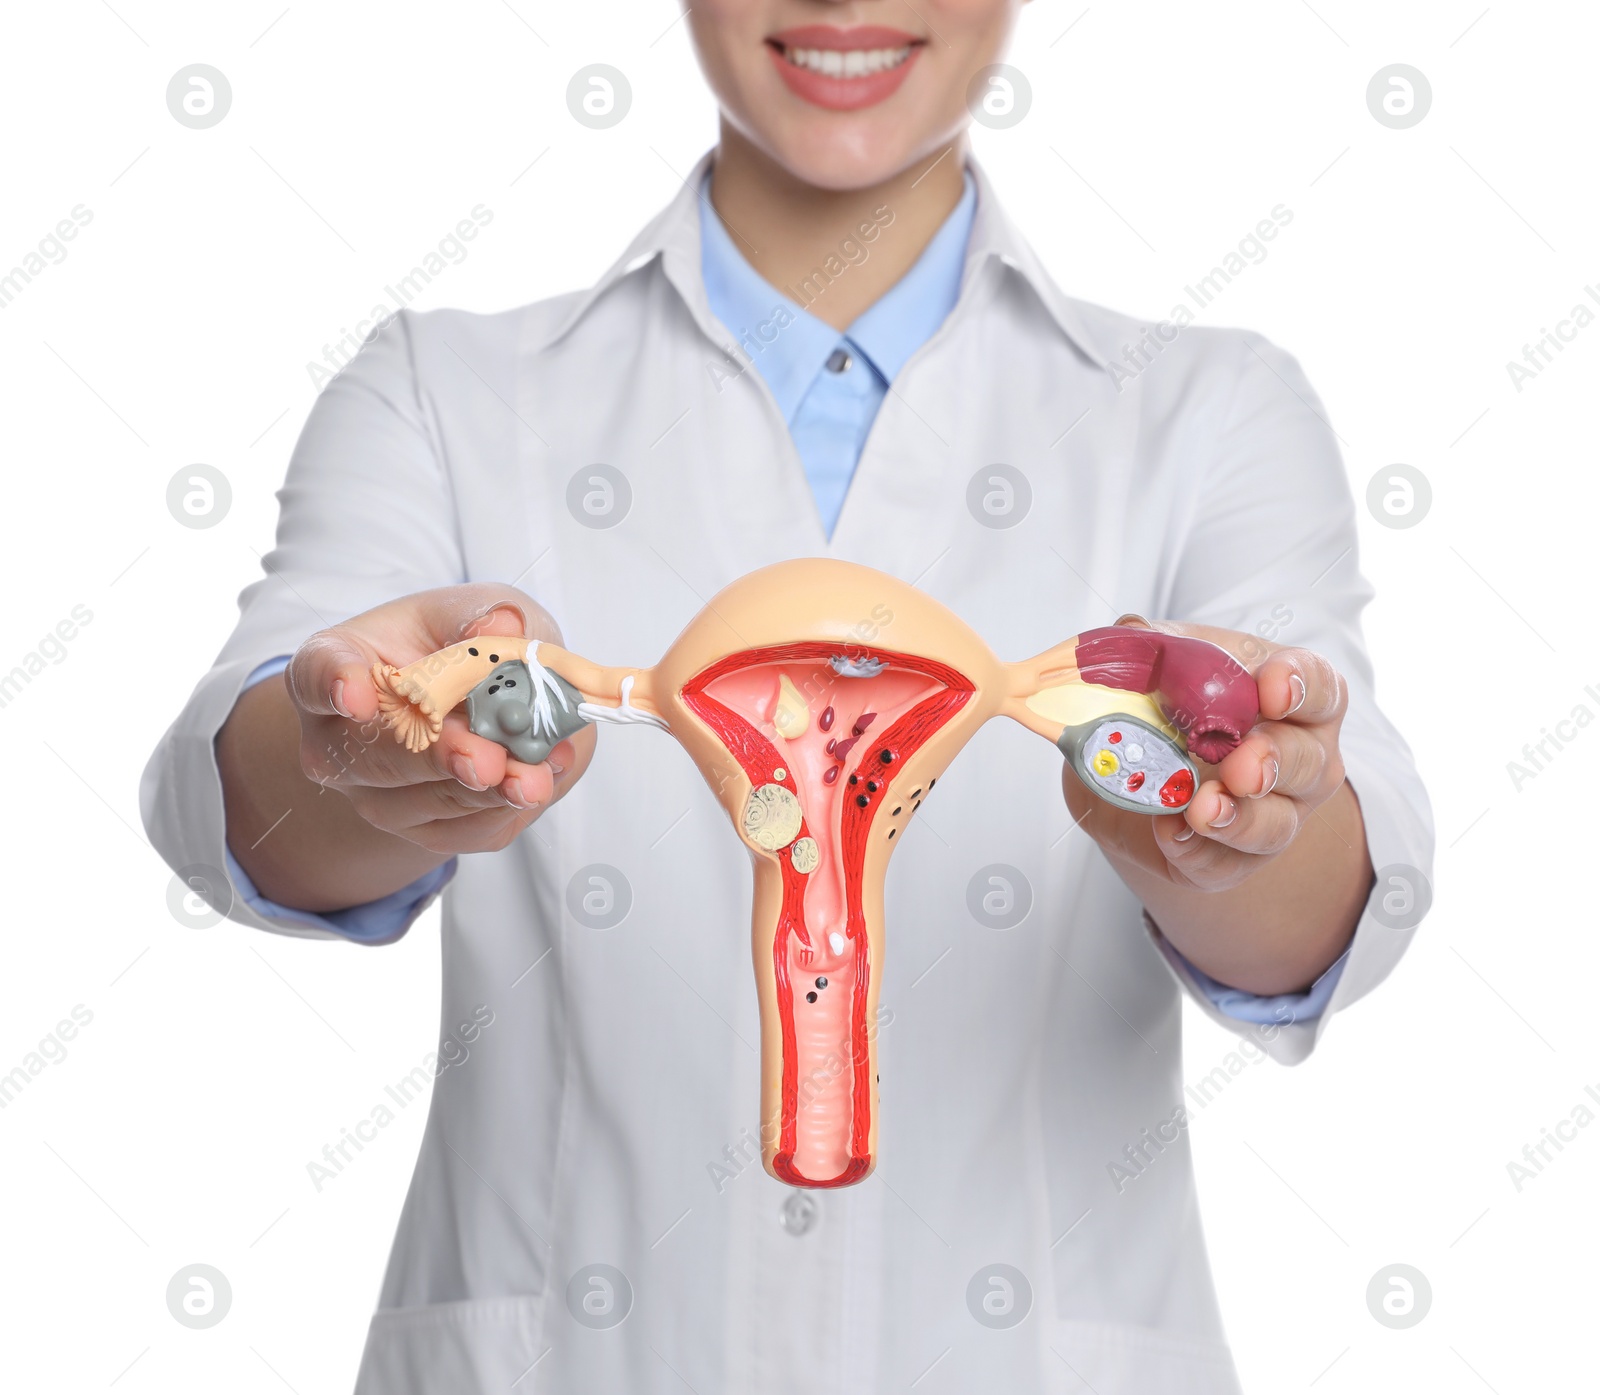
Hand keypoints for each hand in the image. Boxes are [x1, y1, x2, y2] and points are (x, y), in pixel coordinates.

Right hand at [287, 584, 595, 855]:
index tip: (356, 694)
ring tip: (534, 776)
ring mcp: (375, 791)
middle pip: (371, 756)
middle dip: (436, 758)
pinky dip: (506, 809)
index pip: (316, 674)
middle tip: (484, 759)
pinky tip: (542, 780)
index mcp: (338, 665)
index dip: (334, 683)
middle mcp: (340, 738)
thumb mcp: (472, 611)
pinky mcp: (425, 828)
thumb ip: (481, 615)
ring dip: (482, 793)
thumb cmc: (462, 645)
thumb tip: (503, 623)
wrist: (486, 703)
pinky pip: (463, 829)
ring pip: (421, 803)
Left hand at [1063, 620, 1349, 892]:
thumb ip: (1150, 643)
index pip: (1320, 688)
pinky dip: (1195, 852)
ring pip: (1276, 825)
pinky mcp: (1231, 860)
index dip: (1303, 686)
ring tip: (1203, 808)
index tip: (1272, 687)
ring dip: (1242, 819)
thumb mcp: (1161, 664)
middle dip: (1276, 763)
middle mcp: (1300, 759)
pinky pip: (1223, 865)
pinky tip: (1168, 832)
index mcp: (1293, 698)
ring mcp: (1274, 814)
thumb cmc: (1170, 702)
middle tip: (1243, 764)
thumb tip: (1132, 632)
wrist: (1136, 771)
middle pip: (1309, 764)